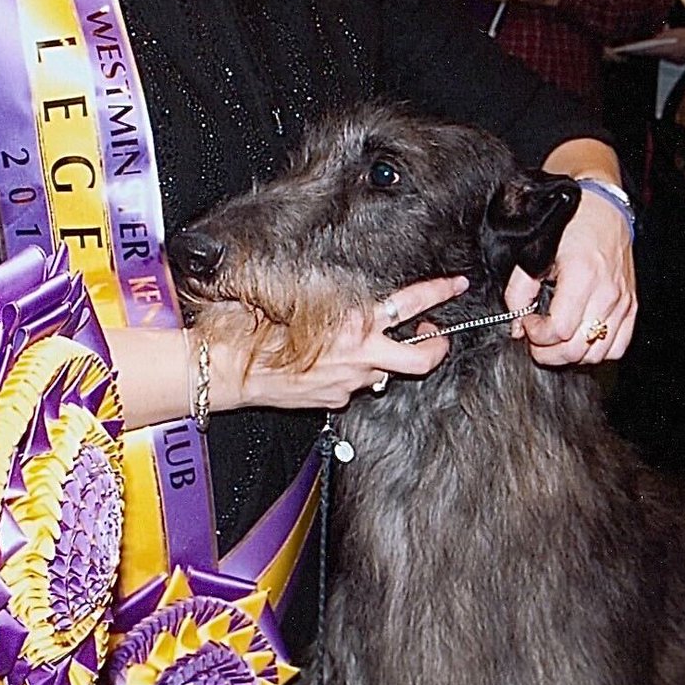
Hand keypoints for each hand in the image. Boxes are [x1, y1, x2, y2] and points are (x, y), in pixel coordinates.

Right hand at [234, 273, 467, 408]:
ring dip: (387, 358)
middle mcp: (359, 354)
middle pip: (422, 357)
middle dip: (437, 345)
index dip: (439, 293)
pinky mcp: (334, 399)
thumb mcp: (297, 294)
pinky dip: (355, 374)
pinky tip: (338, 363)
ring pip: (387, 371)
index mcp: (354, 321)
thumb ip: (334, 297)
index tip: (455, 285)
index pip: (412, 304)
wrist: (229, 368)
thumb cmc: (254, 327)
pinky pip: (356, 385)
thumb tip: (353, 292)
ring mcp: (350, 381)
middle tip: (438, 333)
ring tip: (377, 345)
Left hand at [504, 185, 635, 367]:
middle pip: (577, 349)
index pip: (559, 330)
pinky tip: (581, 339)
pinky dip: (597, 351)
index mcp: (582, 276)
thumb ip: (519, 291)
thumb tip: (517, 325)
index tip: (528, 324)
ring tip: (556, 339)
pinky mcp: (631, 306)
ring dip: (571, 355)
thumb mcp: (535, 251)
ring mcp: (623, 302)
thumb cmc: (571, 225)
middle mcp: (607, 293)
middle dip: (548, 351)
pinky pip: (618, 346)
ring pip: (597, 353)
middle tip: (536, 337)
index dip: (537, 335)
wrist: (604, 209)